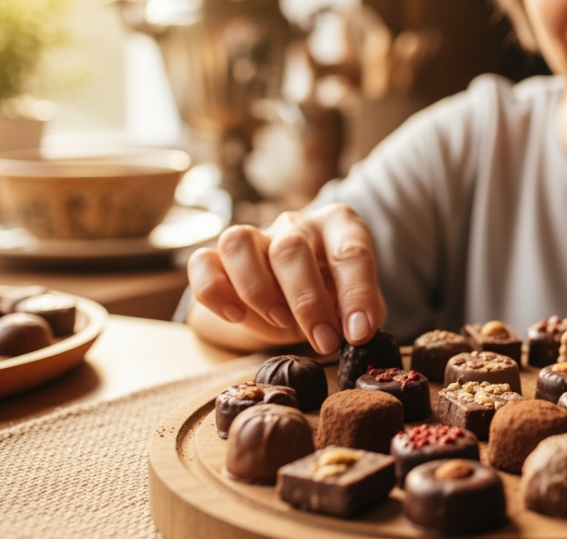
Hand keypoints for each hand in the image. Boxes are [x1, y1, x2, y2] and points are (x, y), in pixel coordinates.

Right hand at [186, 203, 386, 353]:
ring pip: (239, 244)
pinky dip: (214, 291)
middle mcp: (296, 224)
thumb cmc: (335, 294)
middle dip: (308, 301)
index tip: (359, 333)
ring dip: (258, 290)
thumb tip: (359, 334)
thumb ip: (364, 314)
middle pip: (290, 249)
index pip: (351, 251)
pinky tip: (235, 316)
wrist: (296, 291)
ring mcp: (255, 236)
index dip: (357, 294)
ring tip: (279, 322)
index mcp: (339, 226)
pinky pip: (202, 262)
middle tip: (324, 341)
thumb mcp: (359, 302)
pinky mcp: (219, 256)